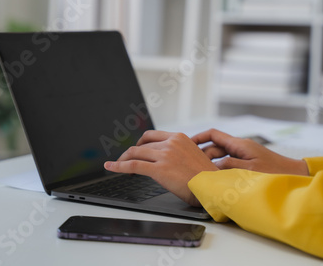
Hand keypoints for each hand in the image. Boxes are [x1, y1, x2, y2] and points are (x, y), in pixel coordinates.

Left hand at [104, 131, 218, 206]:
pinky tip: (110, 167)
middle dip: (131, 153)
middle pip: (142, 145)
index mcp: (179, 137)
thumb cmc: (205, 178)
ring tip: (117, 165)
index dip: (141, 143)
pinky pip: (133, 165)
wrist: (212, 187)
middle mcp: (171, 143)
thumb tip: (166, 160)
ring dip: (123, 159)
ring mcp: (164, 155)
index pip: (153, 136)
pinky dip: (118, 166)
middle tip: (125, 160)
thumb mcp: (194, 156)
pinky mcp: (159, 169)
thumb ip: (179, 153)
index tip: (136, 149)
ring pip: (136, 153)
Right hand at [192, 129, 308, 175]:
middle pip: (215, 147)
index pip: (213, 134)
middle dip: (202, 155)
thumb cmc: (276, 173)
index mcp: (240, 144)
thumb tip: (213, 166)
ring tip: (201, 174)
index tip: (186, 144)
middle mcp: (240, 147)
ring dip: (212, 164)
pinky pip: (228, 164)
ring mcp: (244, 155)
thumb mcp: (249, 170)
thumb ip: (229, 166)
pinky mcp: (248, 163)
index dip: (198, 138)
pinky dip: (220, 169)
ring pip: (221, 157)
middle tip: (191, 166)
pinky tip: (217, 179)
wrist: (295, 175)